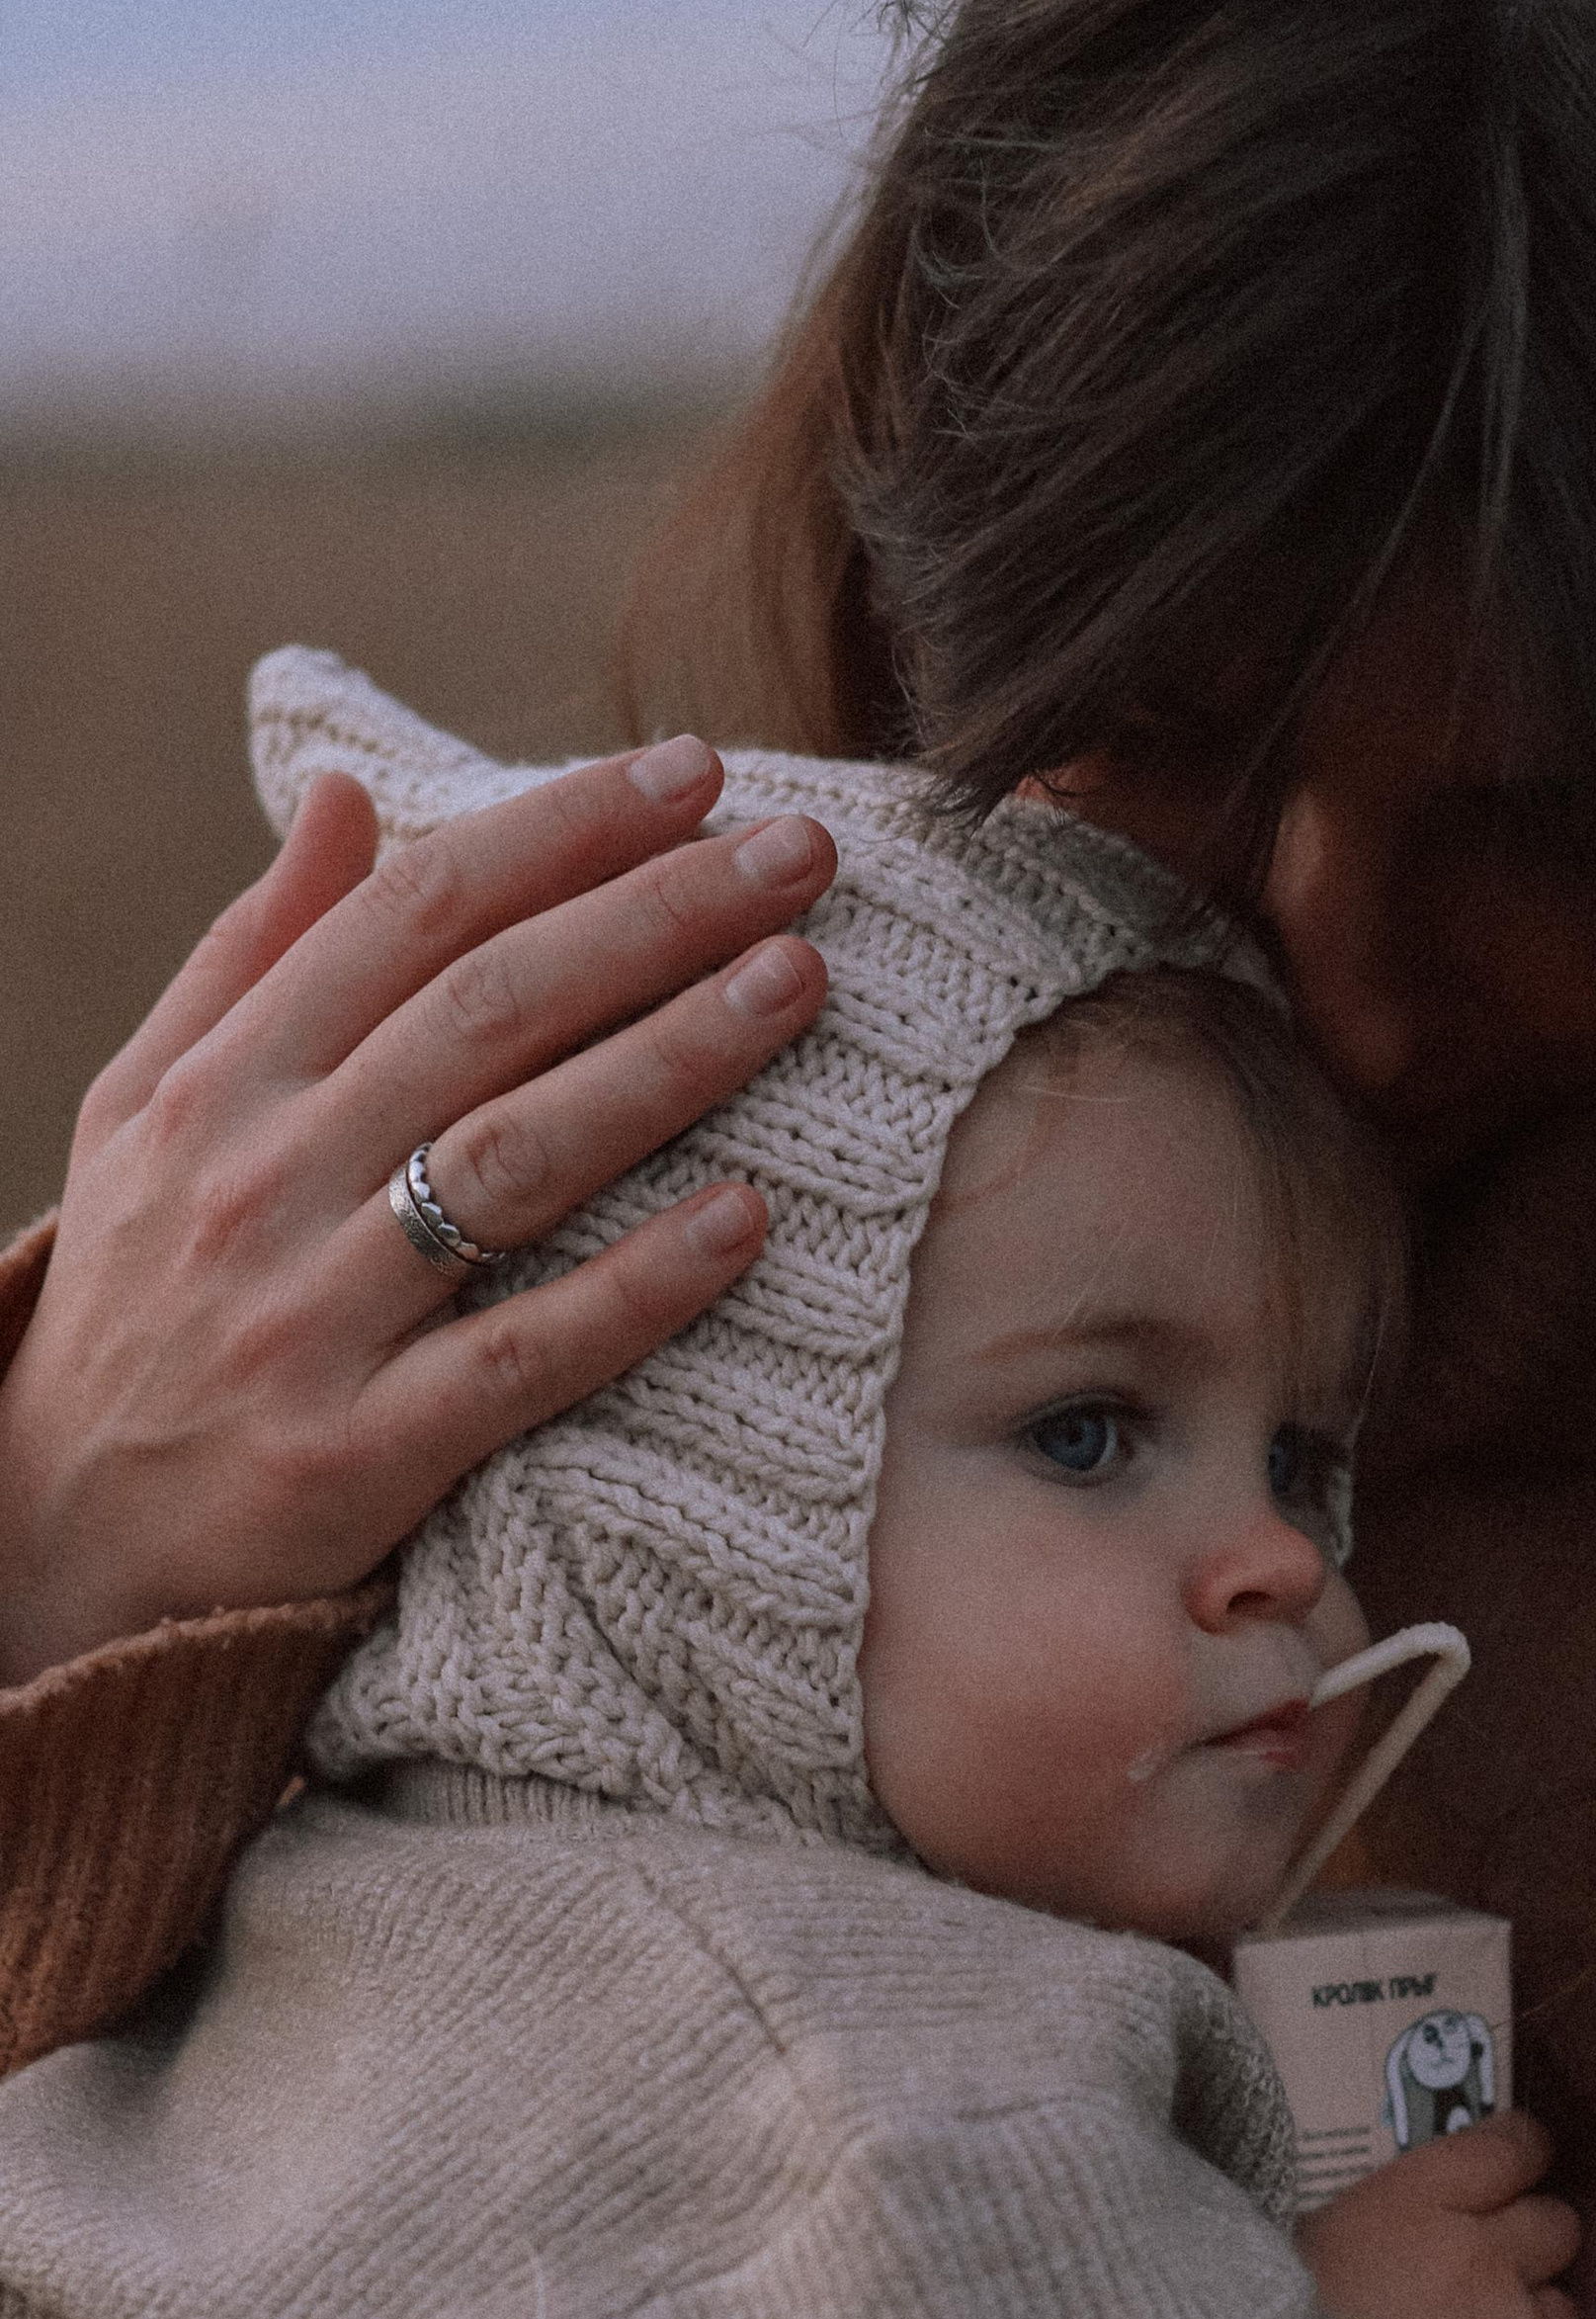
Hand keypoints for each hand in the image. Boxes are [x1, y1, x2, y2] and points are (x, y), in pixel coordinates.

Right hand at [0, 740, 835, 1683]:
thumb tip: (347, 792)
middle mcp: (264, 1176)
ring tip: (798, 982)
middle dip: (655, 914)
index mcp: (225, 1079)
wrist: (55, 1545)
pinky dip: (638, 1285)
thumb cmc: (136, 1302)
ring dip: (671, 1060)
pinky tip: (749, 1218)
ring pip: (517, 1158)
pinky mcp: (361, 1453)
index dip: (560, 830)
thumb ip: (253, 952)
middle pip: (488, 1009)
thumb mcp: (146, 1111)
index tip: (694, 772)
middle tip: (798, 852)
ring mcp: (311, 1317)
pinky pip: (524, 1355)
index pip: (415, 913)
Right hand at [1298, 2111, 1577, 2318]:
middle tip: (1488, 2276)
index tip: (1516, 2166)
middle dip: (1531, 2246)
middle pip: (1555, 2227)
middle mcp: (1485, 2258)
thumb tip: (1374, 2239)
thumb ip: (1361, 2230)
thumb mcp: (1296, 2248)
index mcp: (1420, 2200)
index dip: (1520, 2154)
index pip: (1510, 2148)